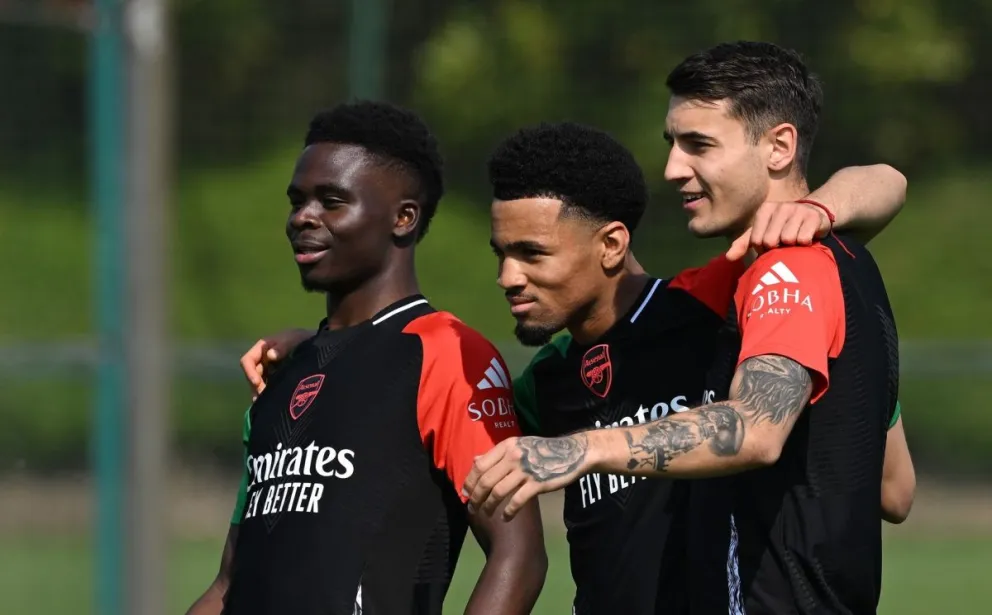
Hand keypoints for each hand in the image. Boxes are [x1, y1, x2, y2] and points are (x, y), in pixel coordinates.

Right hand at [240, 328, 312, 399]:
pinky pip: (268, 387)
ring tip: (266, 404)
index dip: (249, 372)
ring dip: (261, 394)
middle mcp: (262, 360)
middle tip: (264, 397)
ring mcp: (268, 369)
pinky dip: (268, 395)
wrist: (314, 344)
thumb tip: (270, 355)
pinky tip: (273, 403)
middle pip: (252, 375)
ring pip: (259, 384)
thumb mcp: (293, 339)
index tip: (257, 383)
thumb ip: (283, 346)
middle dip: (256, 387)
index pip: (248, 360)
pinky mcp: (275, 378)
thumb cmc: (301, 339)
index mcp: (262, 348)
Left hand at [462, 435, 590, 519]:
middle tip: (472, 508)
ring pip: (498, 491)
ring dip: (488, 505)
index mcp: (507, 446)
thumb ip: (497, 454)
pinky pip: (517, 500)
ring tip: (486, 513)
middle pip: (486, 480)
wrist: (571, 453)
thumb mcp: (518, 446)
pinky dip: (508, 511)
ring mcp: (525, 470)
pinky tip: (505, 517)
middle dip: (476, 497)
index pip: (480, 465)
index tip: (465, 493)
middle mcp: (513, 456)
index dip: (470, 481)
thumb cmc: (542, 450)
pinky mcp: (537, 484)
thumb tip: (475, 461)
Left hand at [726, 199, 831, 260]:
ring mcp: (798, 210)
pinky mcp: (813, 217)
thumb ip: (744, 244)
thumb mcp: (762, 233)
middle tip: (783, 244)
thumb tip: (729, 257)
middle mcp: (780, 207)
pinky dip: (804, 244)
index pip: (756, 239)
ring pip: (788, 239)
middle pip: (770, 240)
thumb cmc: (782, 228)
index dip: (763, 248)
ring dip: (791, 247)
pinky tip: (805, 240)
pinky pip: (804, 239)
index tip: (770, 245)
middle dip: (777, 248)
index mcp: (765, 209)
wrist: (813, 216)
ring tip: (794, 241)